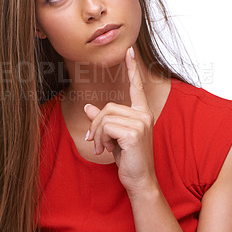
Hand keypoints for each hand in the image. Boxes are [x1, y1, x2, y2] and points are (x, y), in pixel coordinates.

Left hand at [84, 47, 157, 194]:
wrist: (139, 180)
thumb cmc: (128, 158)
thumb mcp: (113, 137)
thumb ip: (103, 120)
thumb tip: (88, 107)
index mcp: (142, 113)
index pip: (137, 87)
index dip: (132, 68)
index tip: (129, 51)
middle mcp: (144, 115)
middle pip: (108, 107)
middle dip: (96, 125)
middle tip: (96, 142)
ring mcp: (141, 122)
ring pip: (105, 117)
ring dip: (97, 135)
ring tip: (101, 148)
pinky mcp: (134, 132)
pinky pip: (105, 126)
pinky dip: (99, 139)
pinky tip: (105, 151)